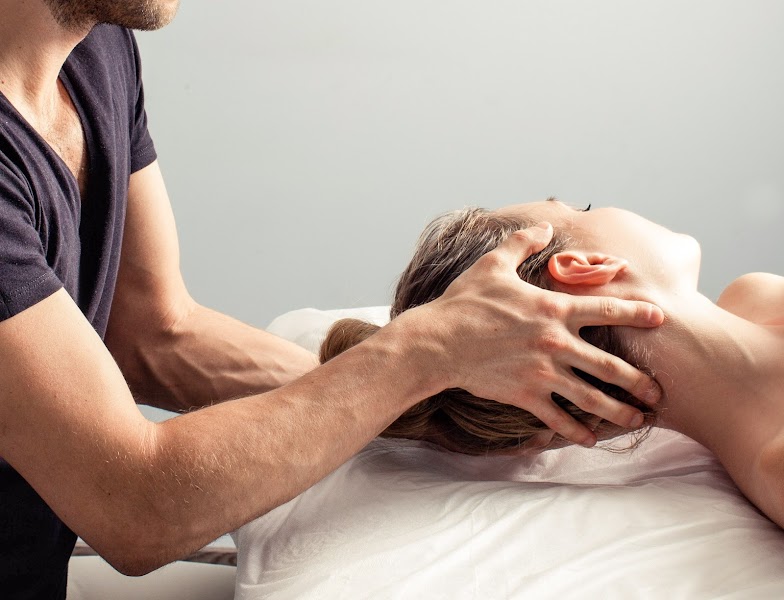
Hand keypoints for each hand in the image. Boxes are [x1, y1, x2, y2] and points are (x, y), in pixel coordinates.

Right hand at [421, 222, 663, 446]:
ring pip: (591, 397)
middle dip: (639, 379)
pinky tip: (589, 440)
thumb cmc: (465, 301)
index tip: (660, 318)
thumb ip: (523, 243)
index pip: (606, 309)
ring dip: (618, 411)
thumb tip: (544, 226)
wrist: (437, 341)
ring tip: (638, 420)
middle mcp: (555, 342)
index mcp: (553, 309)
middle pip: (609, 365)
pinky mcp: (525, 394)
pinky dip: (575, 431)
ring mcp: (542, 372)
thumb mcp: (494, 264)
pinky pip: (557, 417)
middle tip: (659, 390)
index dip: (636, 313)